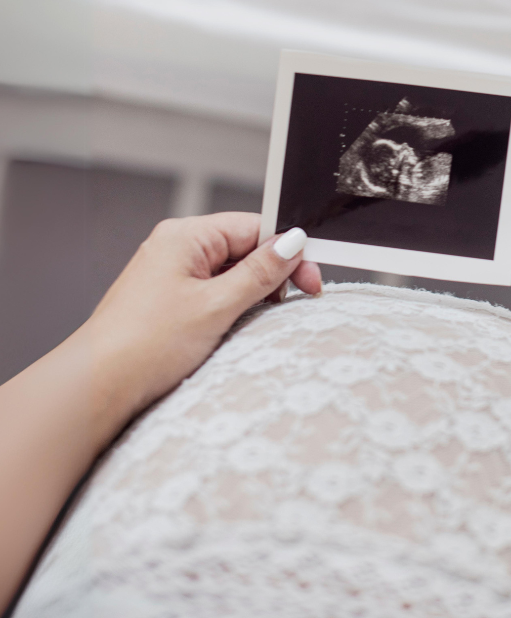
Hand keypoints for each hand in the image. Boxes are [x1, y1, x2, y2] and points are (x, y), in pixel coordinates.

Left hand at [84, 213, 321, 425]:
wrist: (93, 391)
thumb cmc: (143, 346)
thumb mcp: (216, 306)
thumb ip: (260, 272)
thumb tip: (293, 242)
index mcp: (185, 236)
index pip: (254, 227)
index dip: (287, 251)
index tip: (310, 280)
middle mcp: (175, 247)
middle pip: (243, 247)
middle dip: (271, 274)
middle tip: (293, 303)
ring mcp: (168, 274)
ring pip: (229, 272)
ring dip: (251, 293)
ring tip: (256, 321)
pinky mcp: (166, 300)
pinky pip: (212, 292)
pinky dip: (230, 307)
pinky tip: (234, 327)